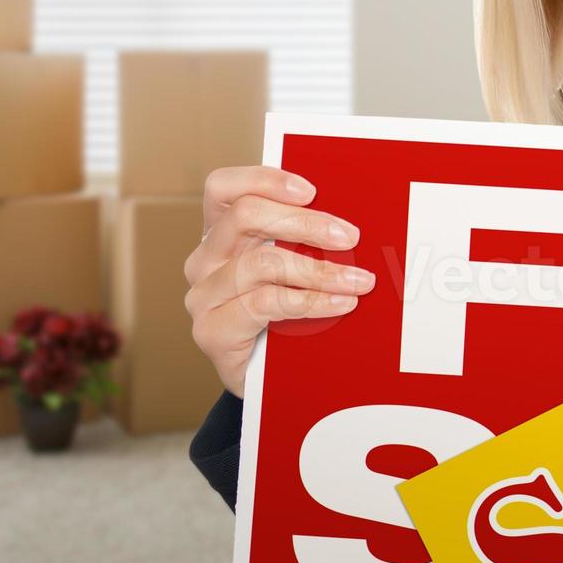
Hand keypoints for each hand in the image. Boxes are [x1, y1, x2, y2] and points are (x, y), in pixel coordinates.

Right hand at [183, 166, 370, 396]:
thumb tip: (356, 223)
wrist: (269, 382)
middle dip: (305, 222)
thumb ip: (308, 242)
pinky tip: (340, 304)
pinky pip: (264, 303)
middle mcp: (206, 260)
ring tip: (358, 281)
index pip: (223, 189)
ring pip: (261, 262)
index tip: (311, 190)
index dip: (263, 180)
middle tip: (350, 236)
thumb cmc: (288, 316)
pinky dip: (309, 301)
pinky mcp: (210, 330)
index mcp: (223, 234)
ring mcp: (204, 295)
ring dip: (318, 269)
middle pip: (245, 216)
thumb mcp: (298, 270)